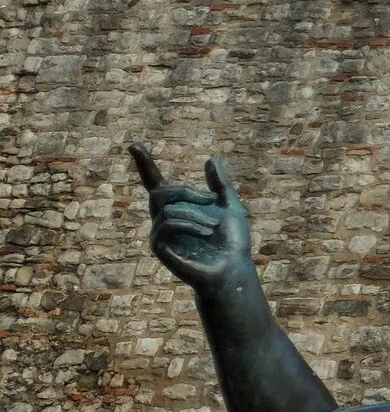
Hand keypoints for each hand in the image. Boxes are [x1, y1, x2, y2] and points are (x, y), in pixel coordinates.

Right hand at [129, 143, 254, 293]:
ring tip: (212, 227)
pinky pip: (166, 225)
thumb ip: (219, 185)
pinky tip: (206, 232)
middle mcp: (164, 219)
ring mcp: (160, 234)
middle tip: (212, 201)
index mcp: (179, 207)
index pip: (155, 183)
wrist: (233, 267)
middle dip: (188, 192)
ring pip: (169, 209)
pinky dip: (189, 225)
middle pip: (161, 192)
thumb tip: (211, 159)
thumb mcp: (230, 206)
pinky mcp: (159, 247)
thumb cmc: (232, 241)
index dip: (145, 164)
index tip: (134, 144)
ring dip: (196, 214)